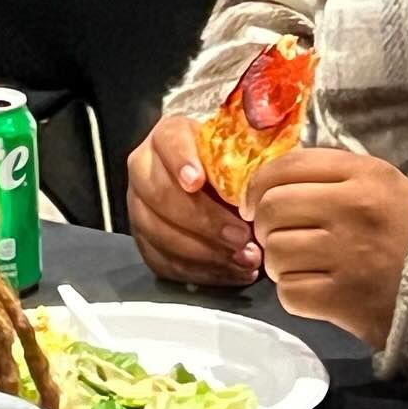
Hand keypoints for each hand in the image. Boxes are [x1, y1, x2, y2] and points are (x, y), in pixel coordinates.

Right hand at [127, 116, 262, 287]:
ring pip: (157, 232)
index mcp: (168, 136)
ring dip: (203, 253)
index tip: (197, 181)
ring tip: (244, 260)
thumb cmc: (228, 166)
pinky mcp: (143, 239)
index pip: (169, 143)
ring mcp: (138, 205)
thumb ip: (249, 158)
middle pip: (160, 194)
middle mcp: (144, 168)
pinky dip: (199, 272)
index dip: (181, 162)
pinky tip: (231, 272)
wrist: (210, 185)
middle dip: (203, 220)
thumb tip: (269, 175)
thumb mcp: (238, 150)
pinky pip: (162, 261)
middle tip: (241, 236)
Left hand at [243, 149, 407, 349]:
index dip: (256, 185)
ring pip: (276, 252)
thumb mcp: (378, 184)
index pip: (286, 166)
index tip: (251, 204)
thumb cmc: (407, 230)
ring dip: (277, 263)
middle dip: (263, 226)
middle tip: (273, 238)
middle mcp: (353, 209)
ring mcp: (350, 256)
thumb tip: (268, 184)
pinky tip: (310, 291)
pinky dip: (292, 295)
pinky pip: (290, 293)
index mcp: (361, 174)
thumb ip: (327, 175)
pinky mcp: (348, 300)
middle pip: (272, 208)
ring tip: (296, 266)